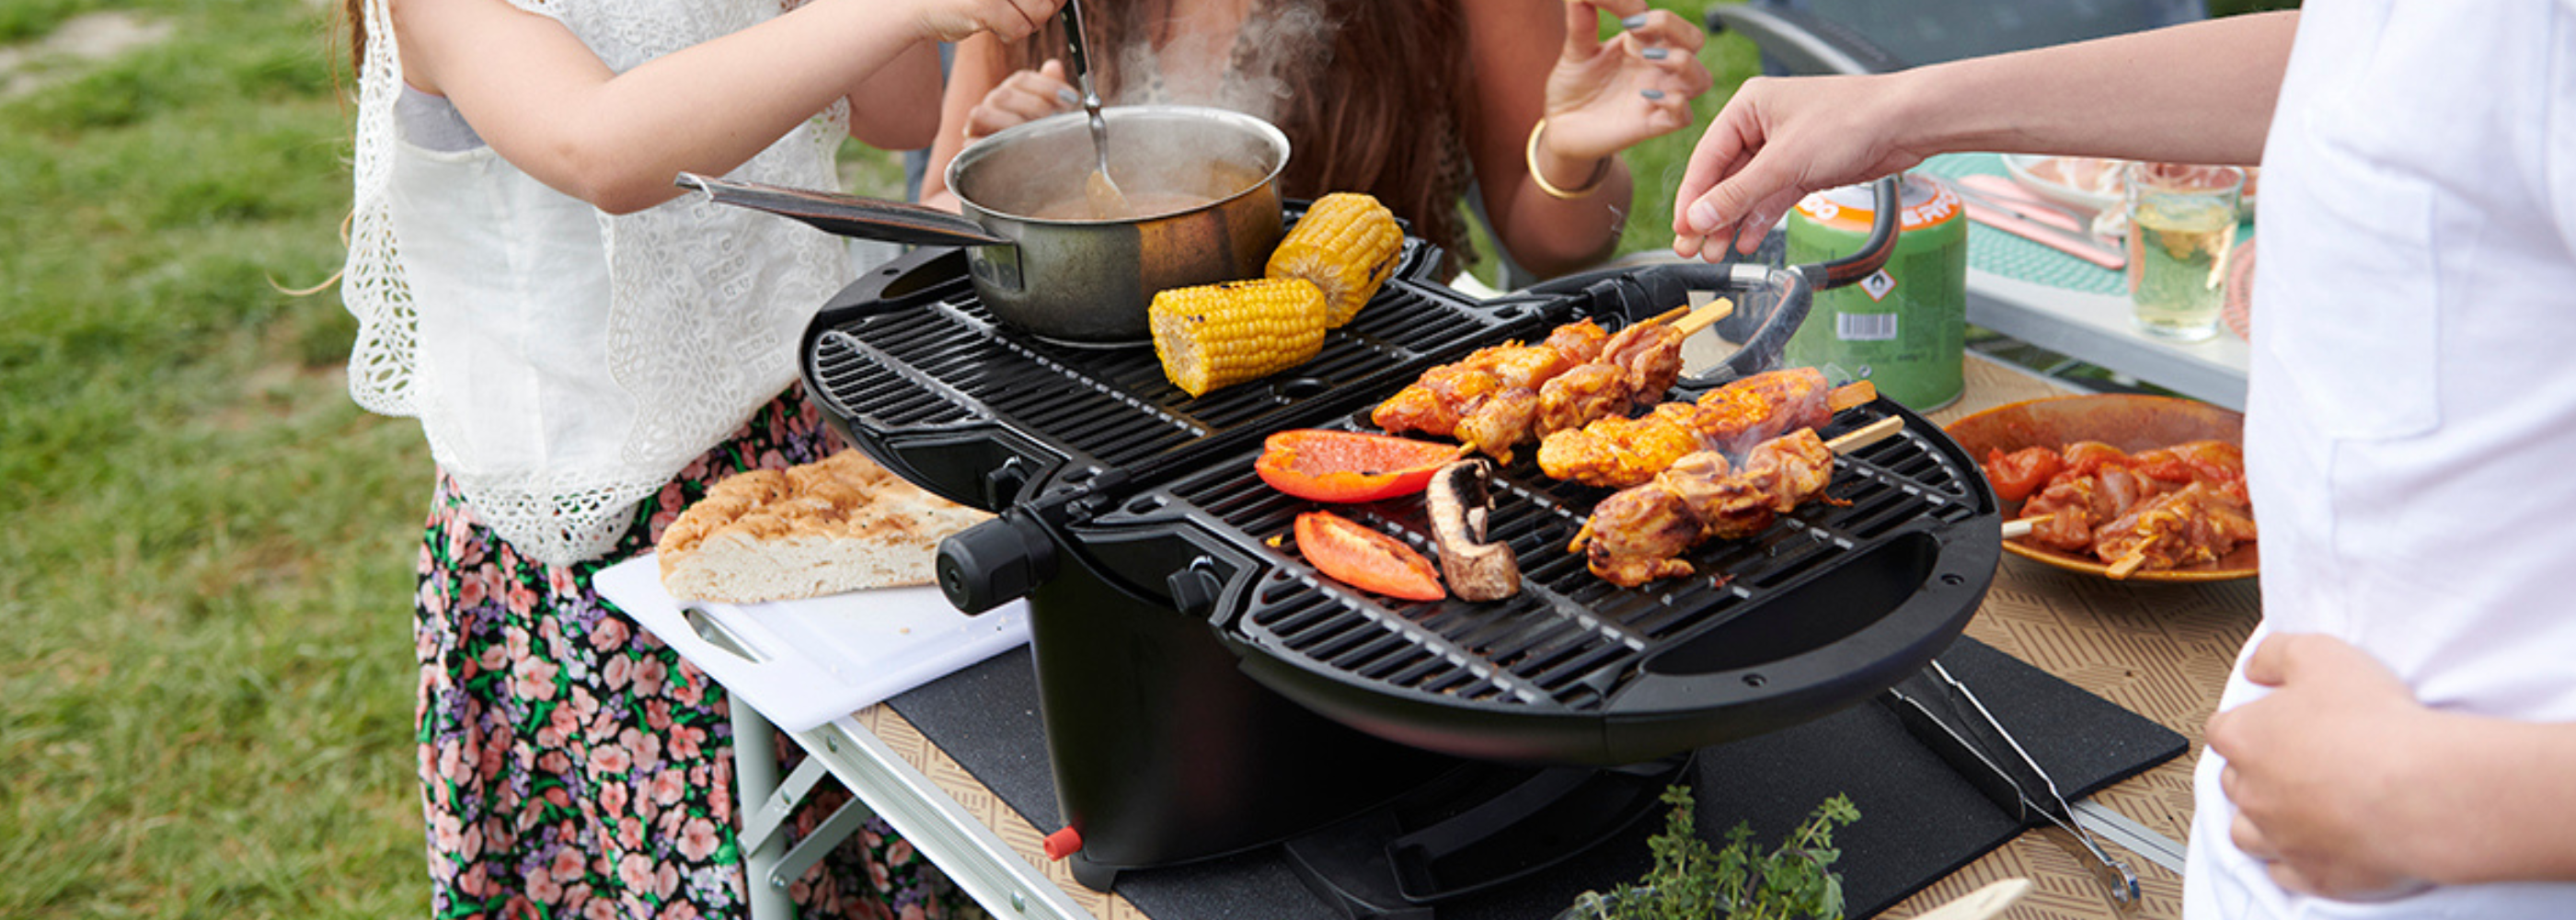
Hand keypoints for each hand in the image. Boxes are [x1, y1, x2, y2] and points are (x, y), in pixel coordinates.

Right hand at [908, 0, 1060, 45]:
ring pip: (1040, 12)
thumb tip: (1062, 0)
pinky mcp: (984, 5)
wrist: (918, 4)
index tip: (1041, 2)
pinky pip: (1020, 29)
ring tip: (1004, 17)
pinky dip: (1010, 33)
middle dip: (1041, 9)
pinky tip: (993, 25)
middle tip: (1016, 10)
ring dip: (1026, 23)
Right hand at [959, 59, 1078, 143]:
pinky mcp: (970, 149)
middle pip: (1004, 95)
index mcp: (1011, 93)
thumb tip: (1053, 66)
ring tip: (1034, 135)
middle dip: (1034, 106)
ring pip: (982, 113)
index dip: (1047, 87)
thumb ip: (1052, 91)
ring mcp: (977, 126)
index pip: (1022, 79)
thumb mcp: (1052, 115)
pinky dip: (985, 144)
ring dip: (1011, 124)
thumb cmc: (1039, 139)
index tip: (1070, 100)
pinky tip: (1009, 151)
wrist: (1022, 174)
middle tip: (1054, 119)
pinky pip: (971, 142)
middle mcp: (992, 105)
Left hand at [1538, 3, 1711, 165]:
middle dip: (1675, 27)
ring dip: (1682, 63)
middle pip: (1695, 39)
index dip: (1645, 10)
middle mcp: (1657, 69)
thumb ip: (1581, 19)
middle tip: (1637, 30)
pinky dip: (1673, 102)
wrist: (1560, 127)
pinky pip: (1683, 116)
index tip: (1617, 15)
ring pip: (1702, 78)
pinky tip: (1644, 95)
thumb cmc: (1573, 86)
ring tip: (1648, 58)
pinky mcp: (1651, 125)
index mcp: (1643, 44)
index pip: (1664, 18)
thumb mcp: (1575, 49)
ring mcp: (1658, 97)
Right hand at [1668, 72, 1929, 259]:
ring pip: (1748, 192)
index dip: (1693, 198)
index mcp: (1749, 107)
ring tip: (1716, 252)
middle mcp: (1762, 125)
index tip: (1681, 230)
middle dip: (1710, 215)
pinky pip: (1772, 198)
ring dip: (1733, 222)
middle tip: (1692, 248)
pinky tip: (1747, 241)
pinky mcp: (1804, 168)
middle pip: (1725, 178)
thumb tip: (1699, 217)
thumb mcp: (1785, 161)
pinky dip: (1760, 220)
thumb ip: (1739, 194)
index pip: (1707, 158)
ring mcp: (1784, 148)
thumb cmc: (1852, 120)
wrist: (1905, 123)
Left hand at [2205, 633, 2437, 900]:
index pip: (2223, 730)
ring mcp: (2281, 838)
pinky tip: (2313, 849)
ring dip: (2262, 822)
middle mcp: (2253, 793)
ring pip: (2248, 834)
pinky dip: (2294, 863)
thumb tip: (2257, 666)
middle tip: (2292, 763)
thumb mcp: (2320, 654)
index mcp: (2247, 740)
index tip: (2267, 722)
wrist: (2423, 790)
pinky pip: (2286, 875)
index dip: (2248, 723)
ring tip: (2291, 809)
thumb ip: (2278, 654)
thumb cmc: (2376, 725)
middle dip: (2256, 772)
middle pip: (2234, 782)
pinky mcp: (2314, 875)